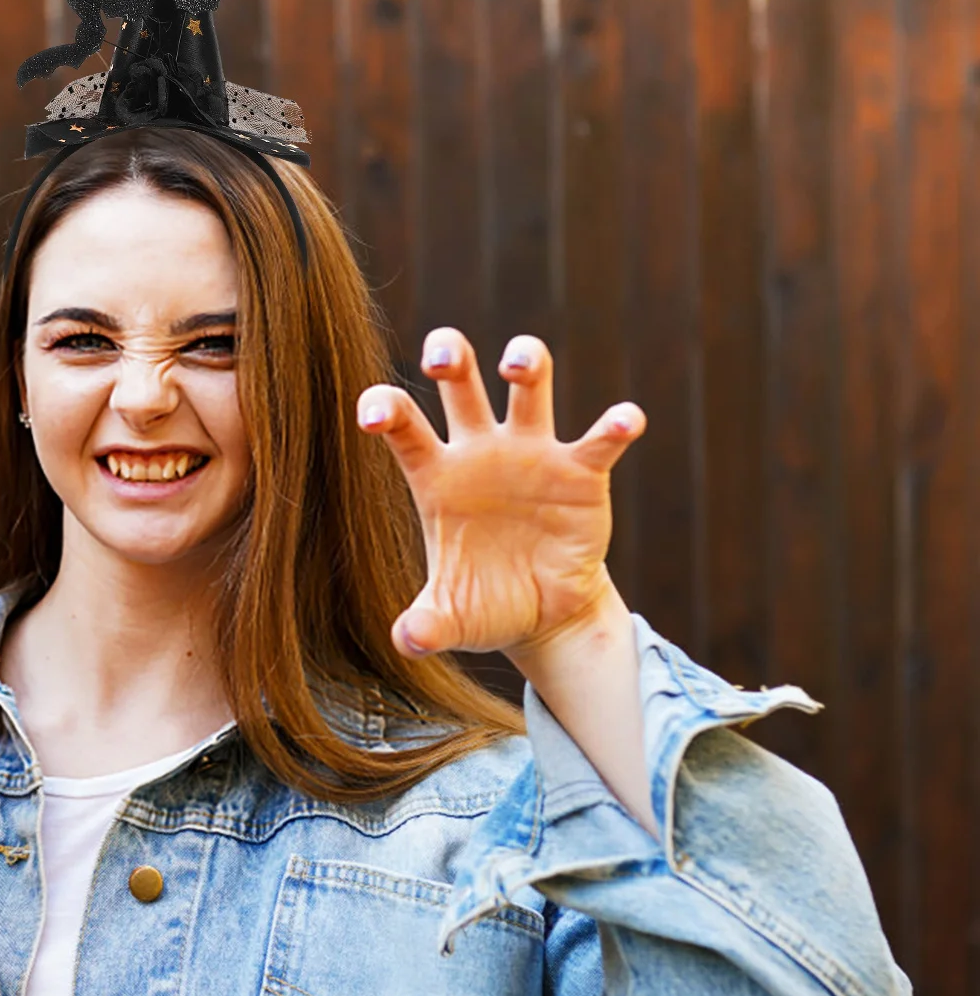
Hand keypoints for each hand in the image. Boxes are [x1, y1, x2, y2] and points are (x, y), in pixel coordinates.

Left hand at [357, 328, 644, 660]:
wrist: (543, 616)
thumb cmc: (485, 605)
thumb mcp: (452, 619)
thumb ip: (426, 626)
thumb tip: (408, 641)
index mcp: (437, 479)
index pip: (405, 430)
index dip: (386, 411)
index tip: (371, 412)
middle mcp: (481, 453)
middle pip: (460, 385)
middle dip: (450, 356)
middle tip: (442, 354)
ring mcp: (532, 455)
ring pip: (529, 387)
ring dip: (526, 362)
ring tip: (517, 365)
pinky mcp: (581, 472)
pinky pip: (599, 440)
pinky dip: (615, 426)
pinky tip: (623, 421)